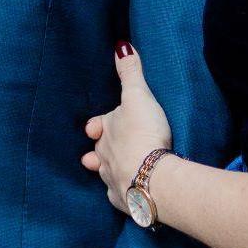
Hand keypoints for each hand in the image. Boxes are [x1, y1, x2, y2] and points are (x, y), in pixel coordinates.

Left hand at [81, 41, 171, 214]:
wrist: (153, 179)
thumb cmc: (143, 134)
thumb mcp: (138, 96)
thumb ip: (129, 73)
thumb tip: (120, 45)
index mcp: (104, 132)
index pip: (95, 127)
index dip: (96, 126)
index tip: (94, 127)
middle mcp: (103, 158)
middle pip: (98, 153)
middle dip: (101, 151)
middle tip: (106, 150)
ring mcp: (112, 182)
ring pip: (106, 176)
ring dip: (110, 172)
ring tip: (116, 171)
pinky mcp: (125, 202)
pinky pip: (121, 198)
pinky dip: (125, 195)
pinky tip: (130, 195)